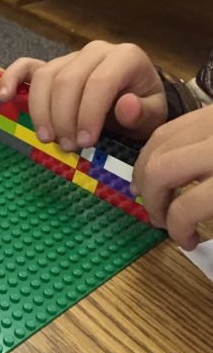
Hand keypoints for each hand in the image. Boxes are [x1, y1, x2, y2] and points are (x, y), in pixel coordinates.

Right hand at [0, 41, 167, 151]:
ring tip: (47, 138)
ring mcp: (69, 58)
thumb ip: (143, 113)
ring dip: (41, 112)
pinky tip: (3, 97)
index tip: (85, 142)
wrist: (134, 100)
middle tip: (67, 146)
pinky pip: (26, 67)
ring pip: (45, 78)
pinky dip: (11, 79)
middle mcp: (95, 51)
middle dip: (64, 118)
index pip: (100, 82)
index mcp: (125, 57)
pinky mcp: (50, 68)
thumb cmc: (142, 109)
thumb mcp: (154, 116)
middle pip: (68, 81)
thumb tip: (125, 107)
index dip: (89, 113)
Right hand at [130, 104, 212, 249]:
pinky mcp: (211, 109)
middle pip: (159, 171)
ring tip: (158, 195)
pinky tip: (163, 167)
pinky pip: (169, 127)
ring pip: (155, 145)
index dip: (179, 232)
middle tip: (163, 218)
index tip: (188, 242)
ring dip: (147, 175)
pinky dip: (156, 150)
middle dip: (153, 200)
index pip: (187, 208)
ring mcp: (212, 120)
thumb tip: (191, 229)